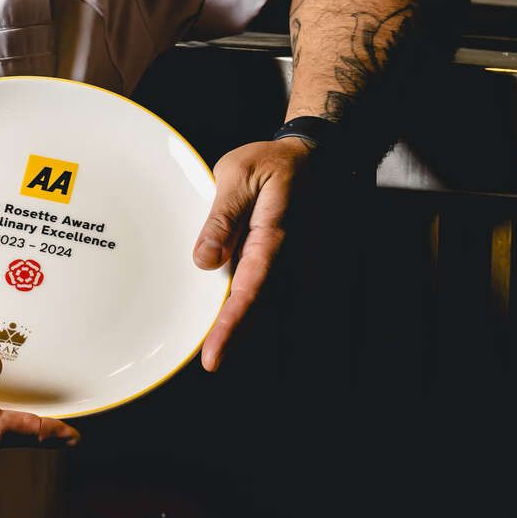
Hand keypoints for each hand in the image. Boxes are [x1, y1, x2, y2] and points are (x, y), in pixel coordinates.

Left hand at [192, 137, 317, 371]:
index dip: (229, 326)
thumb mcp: (237, 175)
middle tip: (213, 360)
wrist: (311, 157)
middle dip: (235, 337)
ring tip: (219, 345)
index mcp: (273, 237)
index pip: (248, 291)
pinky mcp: (286, 263)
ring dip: (242, 324)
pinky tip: (231, 319)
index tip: (213, 356)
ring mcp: (290, 263)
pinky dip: (249, 307)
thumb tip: (205, 261)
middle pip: (258, 308)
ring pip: (264, 304)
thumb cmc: (271, 163)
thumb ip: (222, 218)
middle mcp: (286, 257)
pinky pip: (267, 291)